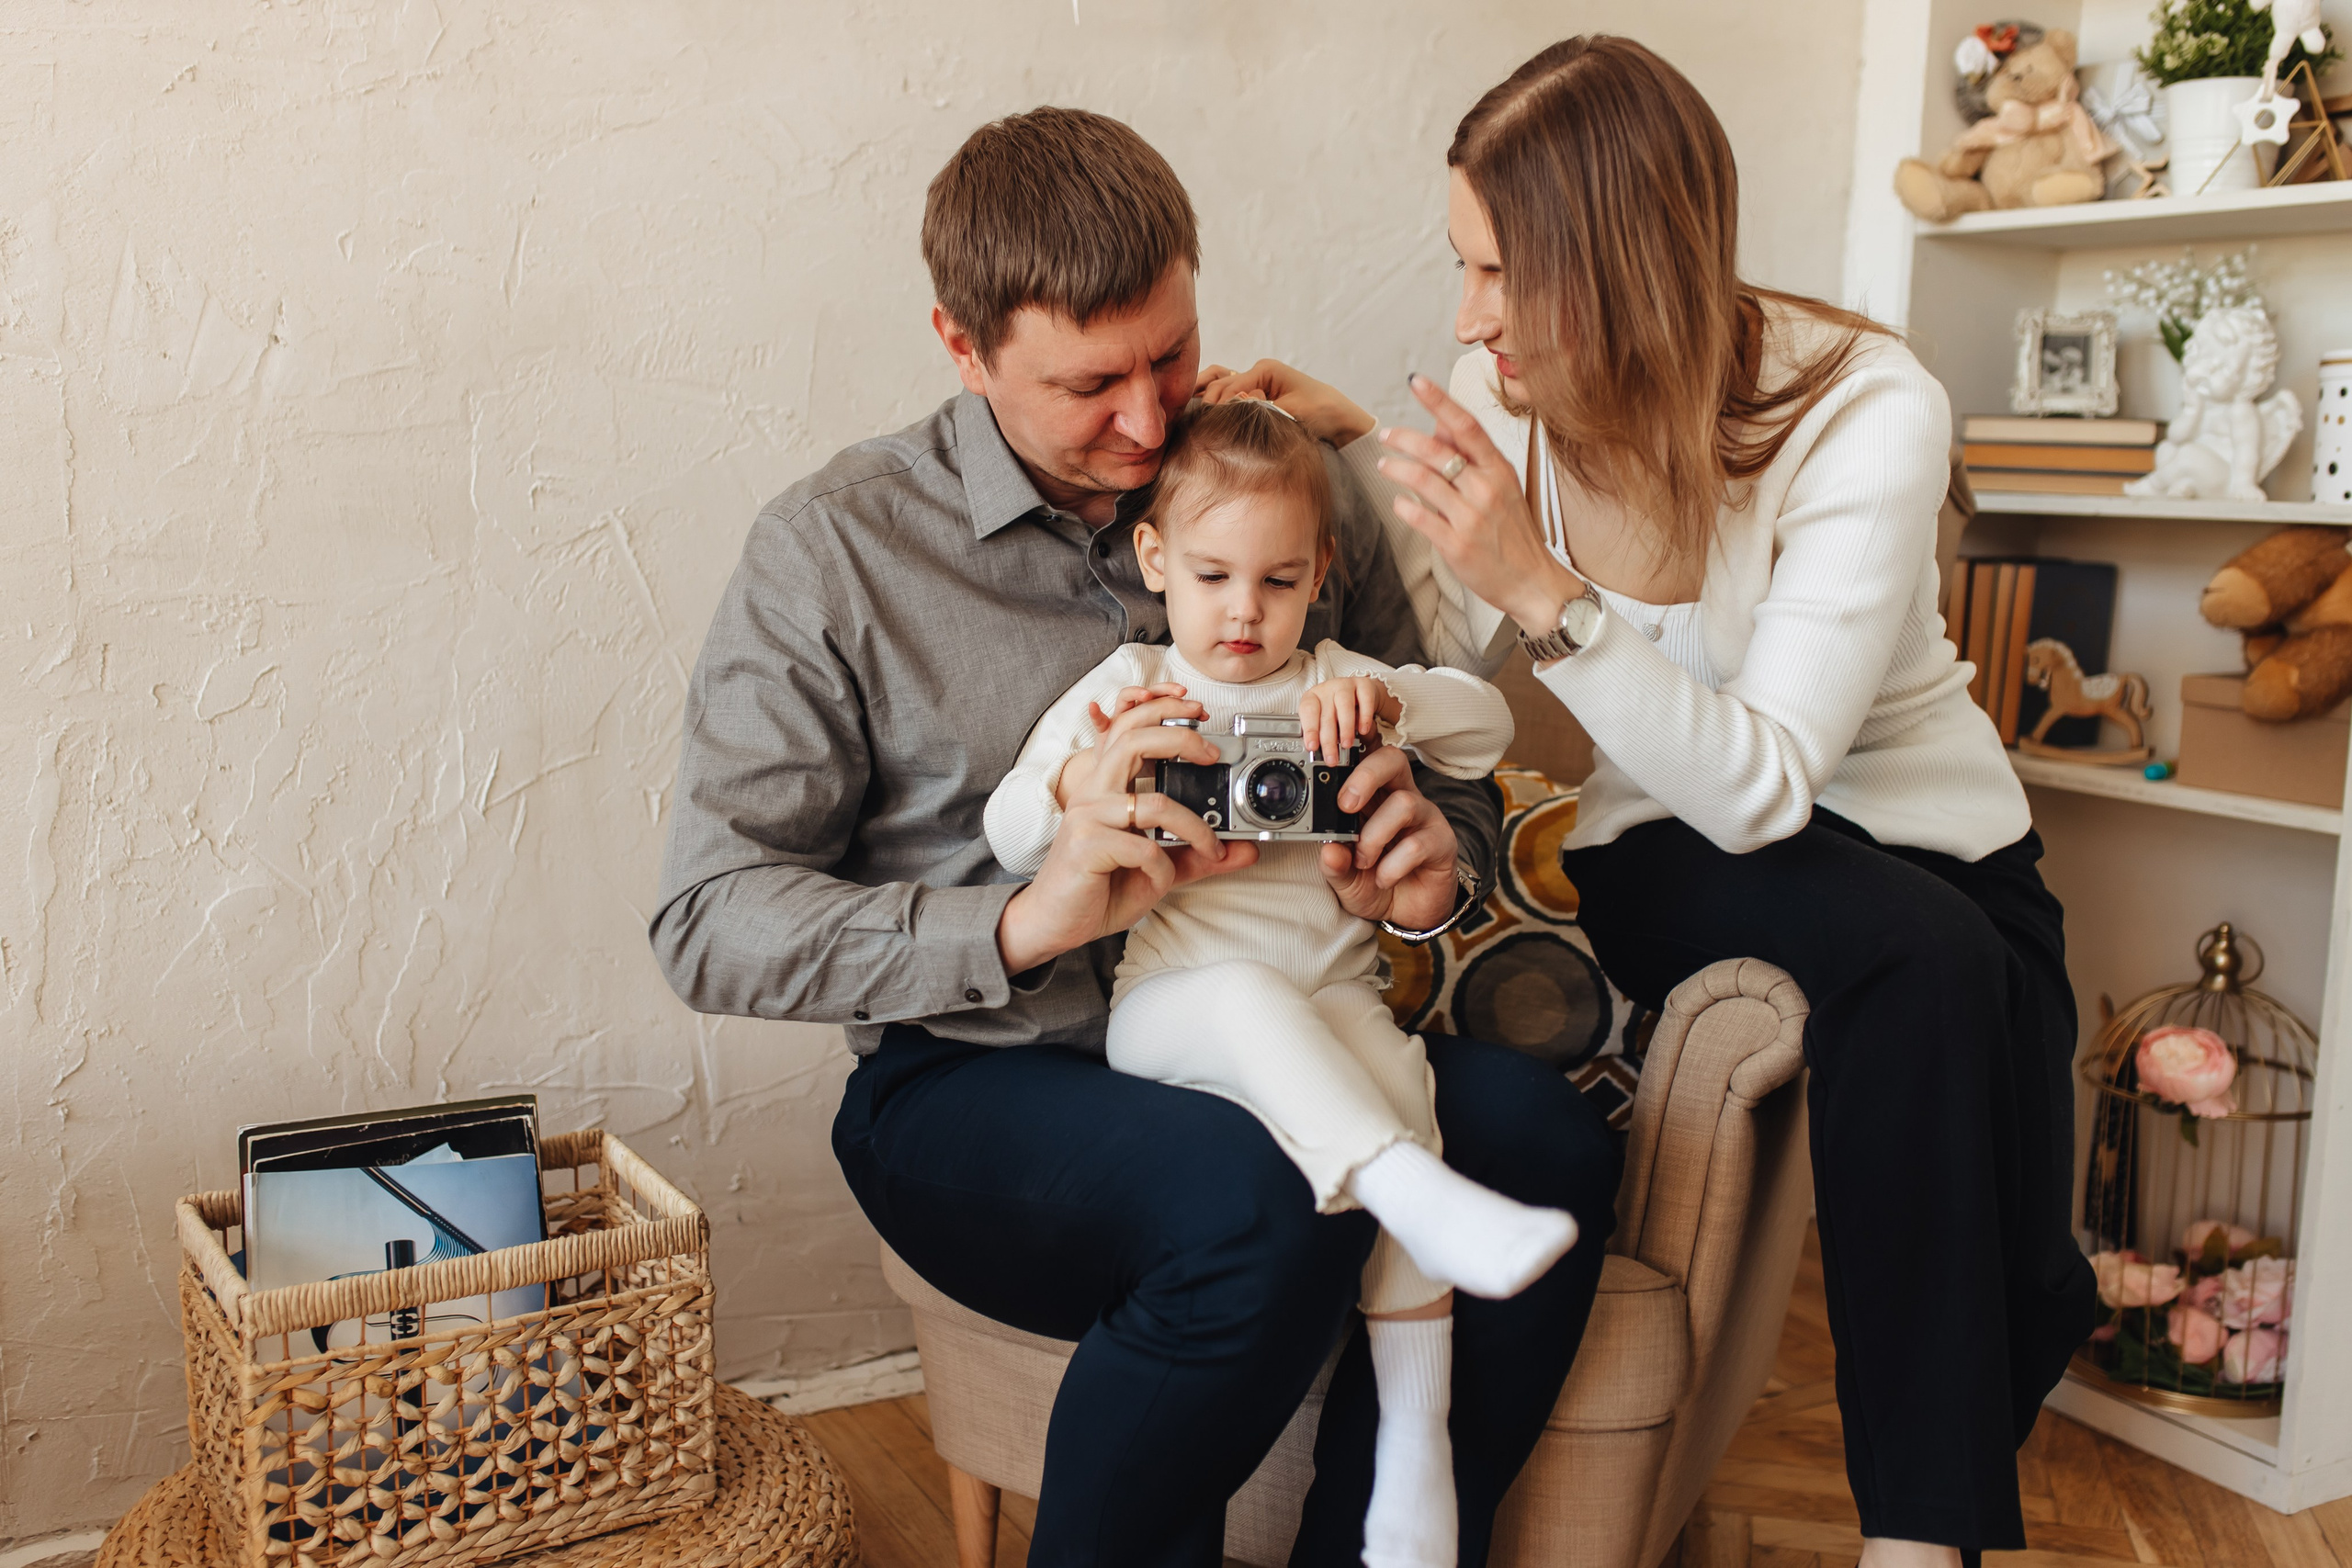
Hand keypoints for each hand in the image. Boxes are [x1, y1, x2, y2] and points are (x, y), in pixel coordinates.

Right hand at [999, 700, 1258, 973]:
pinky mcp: (1086, 845)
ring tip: (1211, 847)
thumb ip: (1197, 855)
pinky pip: (1144, 849)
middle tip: (1212, 755)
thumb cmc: (1100, 887)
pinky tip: (1159, 881)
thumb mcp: (1159, 867)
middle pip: (1135, 740)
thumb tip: (1245, 850)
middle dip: (1180, 738)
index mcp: (1107, 785)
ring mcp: (1088, 816)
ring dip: (1194, 828)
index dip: (1161, 708)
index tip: (1198, 710)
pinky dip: (1163, 869)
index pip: (1129, 728)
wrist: (1055, 922)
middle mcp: (1095, 792)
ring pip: (1155, 803)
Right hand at [1195, 358, 1377, 445]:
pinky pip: (1227, 394)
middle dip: (1207, 402)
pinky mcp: (1255, 396)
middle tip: (1197, 423)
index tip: (1209, 425)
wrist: (1339, 419)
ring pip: (1219, 386)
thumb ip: (1261, 409)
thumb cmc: (1320, 411)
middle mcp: (1255, 372)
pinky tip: (1200, 413)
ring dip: (1205, 398)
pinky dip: (1214, 401)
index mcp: (1264, 370)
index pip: (1230, 387)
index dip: (1219, 407)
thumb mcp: (1290, 411)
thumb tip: (1233, 407)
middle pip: (1219, 384)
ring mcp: (1253, 383)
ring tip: (1192, 416)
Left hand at [1298, 675, 1397, 764]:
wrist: (1360, 694)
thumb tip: (1318, 756)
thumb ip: (1321, 734)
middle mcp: (1327, 689)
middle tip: (1332, 758)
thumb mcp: (1325, 721)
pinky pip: (1365, 699)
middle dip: (1328, 740)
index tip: (1312, 747)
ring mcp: (1345, 685)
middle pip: (1326, 714)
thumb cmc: (1338, 710)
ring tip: (1346, 744)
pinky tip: (1363, 730)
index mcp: (1313, 697)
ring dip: (1345, 727)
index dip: (1310, 730)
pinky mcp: (1364, 685)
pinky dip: (1364, 716)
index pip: (1307, 712)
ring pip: (1344, 705)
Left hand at [1318, 746, 1459, 930]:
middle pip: (1392, 760)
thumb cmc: (1375, 883)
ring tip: (1364, 861)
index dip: (1357, 742)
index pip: (1368, 756)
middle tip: (1345, 805)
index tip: (1332, 752)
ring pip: (1404, 802)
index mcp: (1374, 796)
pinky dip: (1392, 866)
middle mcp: (1401, 797)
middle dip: (1365, 776)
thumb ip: (1334, 863)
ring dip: (1375, 835)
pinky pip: (1417, 844)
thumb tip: (1328, 849)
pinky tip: (1384, 879)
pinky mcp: (1442, 842)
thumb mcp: (1344, 877)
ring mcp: (1424, 818)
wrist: (1408, 914)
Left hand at [1377, 374, 1582, 634]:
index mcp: (1499, 469)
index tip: (1416, 381)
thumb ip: (1471, 457)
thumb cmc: (1514, 533)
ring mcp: (1471, 518)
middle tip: (1385, 434)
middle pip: (1438, 451)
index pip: (1466, 426)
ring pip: (1423, 482)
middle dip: (1404, 438)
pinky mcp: (1457, 545)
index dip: (1440, 401)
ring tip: (1383, 466)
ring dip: (1396, 469)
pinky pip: (1420, 518)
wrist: (1533, 581)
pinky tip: (1398, 503)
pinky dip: (1403, 506)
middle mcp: (1486, 489)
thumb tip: (1442, 425)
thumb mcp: (1502, 486)